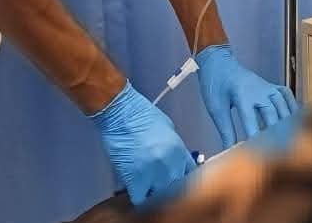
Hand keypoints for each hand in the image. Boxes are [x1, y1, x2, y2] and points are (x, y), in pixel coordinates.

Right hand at [90, 83, 196, 204]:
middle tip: (161, 187)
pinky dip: (138, 199)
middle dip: (170, 188)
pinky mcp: (134, 179)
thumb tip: (174, 161)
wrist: (121, 112)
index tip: (178, 181)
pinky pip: (140, 199)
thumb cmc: (142, 115)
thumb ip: (174, 148)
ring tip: (148, 190)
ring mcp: (153, 174)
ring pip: (160, 198)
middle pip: (177, 189)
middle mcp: (170, 165)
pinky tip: (136, 193)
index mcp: (180, 151)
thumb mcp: (168, 128)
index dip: (184, 179)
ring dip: (154, 195)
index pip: (190, 174)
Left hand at [195, 45, 298, 148]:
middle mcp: (258, 90)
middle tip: (277, 151)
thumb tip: (229, 151)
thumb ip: (226, 130)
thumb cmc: (215, 85)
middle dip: (274, 133)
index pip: (250, 120)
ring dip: (285, 123)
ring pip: (283, 105)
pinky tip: (294, 120)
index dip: (254, 137)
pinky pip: (286, 95)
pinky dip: (292, 107)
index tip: (256, 153)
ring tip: (288, 140)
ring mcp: (267, 87)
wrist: (218, 62)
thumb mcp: (216, 108)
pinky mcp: (271, 86)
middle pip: (271, 113)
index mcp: (242, 94)